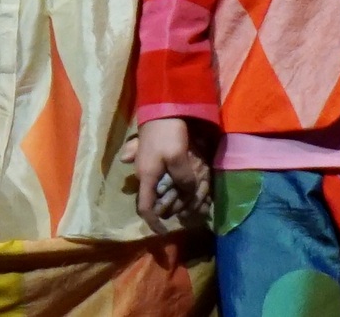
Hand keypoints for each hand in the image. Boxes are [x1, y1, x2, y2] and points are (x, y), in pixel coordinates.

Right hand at [133, 118, 211, 232]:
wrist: (162, 107)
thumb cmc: (167, 133)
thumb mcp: (177, 156)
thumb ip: (183, 178)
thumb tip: (189, 192)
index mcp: (147, 177)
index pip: (145, 208)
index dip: (153, 223)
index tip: (164, 232)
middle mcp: (145, 174)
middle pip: (155, 199)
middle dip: (170, 208)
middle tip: (189, 212)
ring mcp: (150, 164)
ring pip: (161, 188)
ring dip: (175, 195)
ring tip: (194, 198)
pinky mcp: (156, 156)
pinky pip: (165, 176)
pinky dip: (176, 182)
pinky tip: (189, 181)